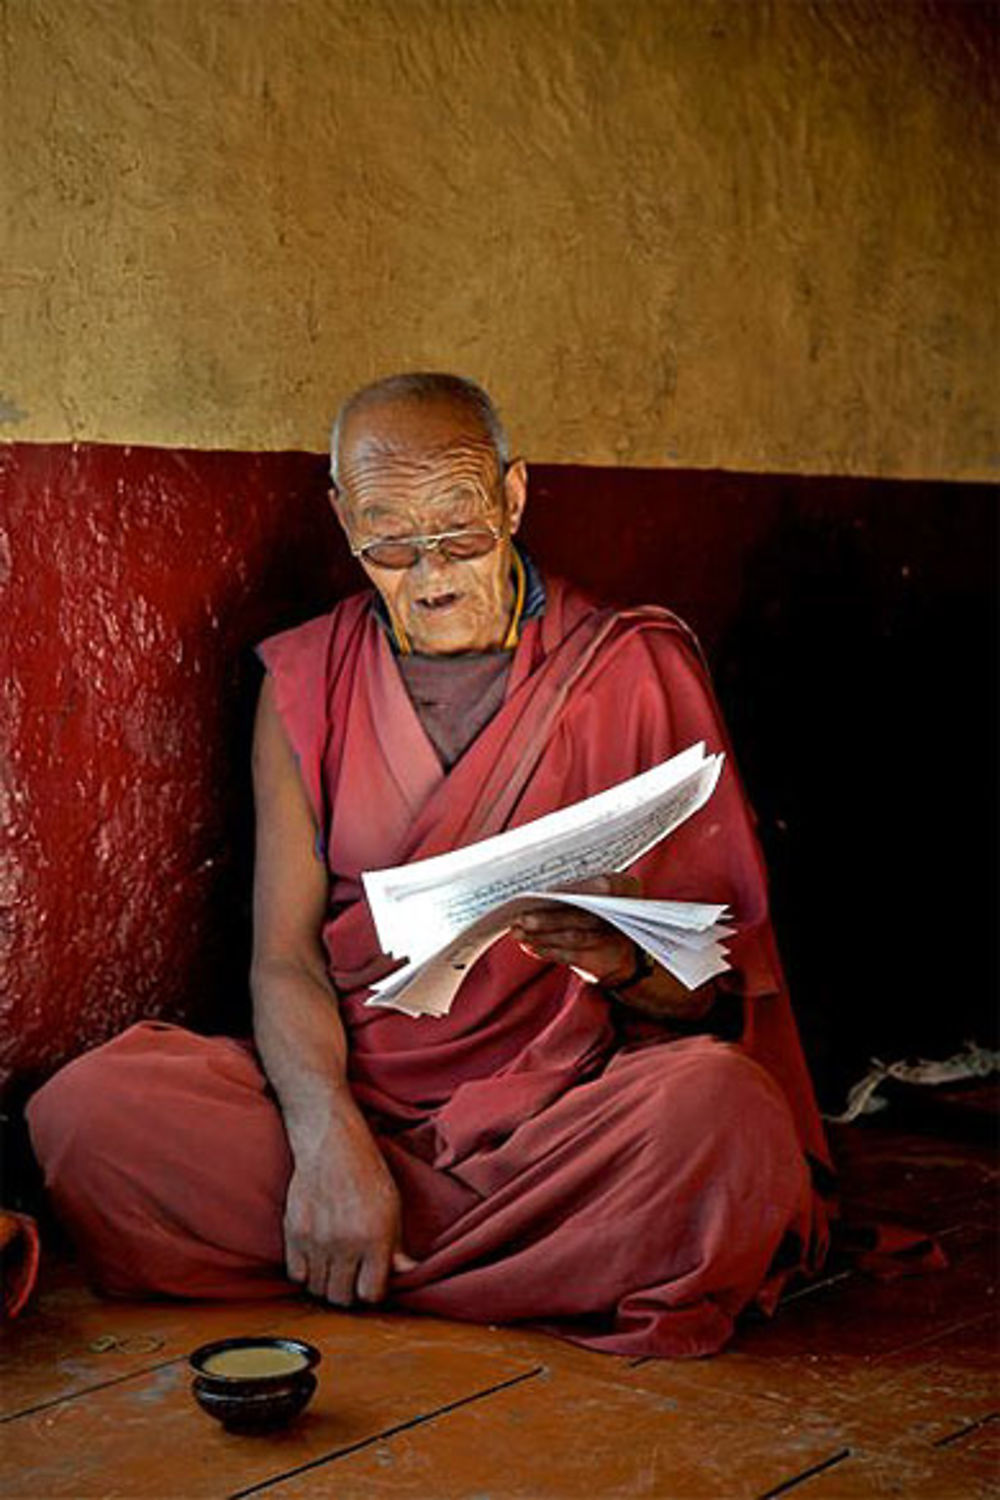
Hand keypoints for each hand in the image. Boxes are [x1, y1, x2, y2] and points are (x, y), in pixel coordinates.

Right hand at [283, 1107, 416, 1305]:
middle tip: (352, 1276)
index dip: (372, 1291)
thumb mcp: (392, 1207)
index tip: (371, 1281)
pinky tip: (316, 1257)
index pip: (370, 1294)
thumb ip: (396, 1246)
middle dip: (349, 1292)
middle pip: (341, 1298)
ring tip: (335, 1265)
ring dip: (327, 1283)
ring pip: (318, 1290)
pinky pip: (296, 1275)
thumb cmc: (367, 1173)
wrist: (331, 1143)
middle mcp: (345, 1244)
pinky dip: (306, 1272)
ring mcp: (316, 1240)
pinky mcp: (293, 1233)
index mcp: (375, 1239)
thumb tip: (408, 1273)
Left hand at [509, 873, 643, 986]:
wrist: (626, 956)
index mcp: (623, 887)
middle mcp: (620, 913)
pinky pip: (572, 956)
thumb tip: (542, 887)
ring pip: (572, 936)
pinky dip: (548, 951)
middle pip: (580, 915)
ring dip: (542, 935)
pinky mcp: (601, 960)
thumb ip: (581, 887)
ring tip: (517, 931)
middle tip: (520, 918)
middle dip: (547, 917)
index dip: (579, 888)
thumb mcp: (601, 892)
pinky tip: (529, 945)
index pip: (604, 884)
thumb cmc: (603, 914)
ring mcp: (612, 939)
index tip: (549, 891)